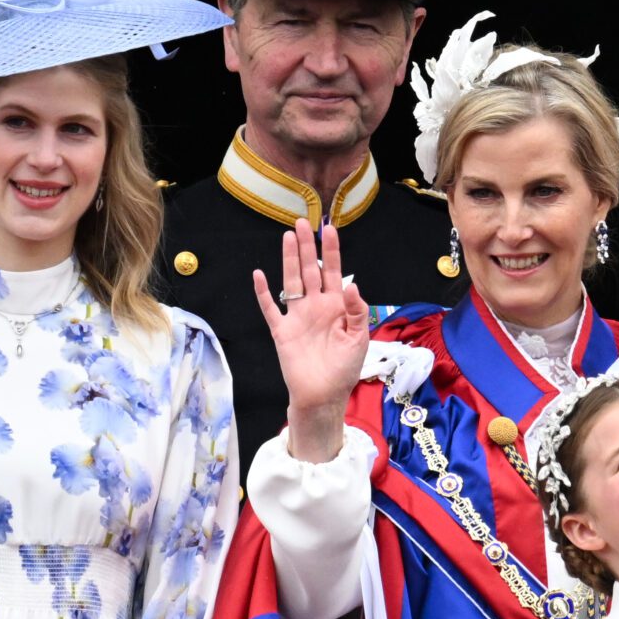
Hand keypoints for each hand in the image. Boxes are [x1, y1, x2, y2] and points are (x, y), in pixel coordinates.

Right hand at [252, 217, 367, 461]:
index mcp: (337, 307)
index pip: (334, 272)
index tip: (330, 229)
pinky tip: (259, 275)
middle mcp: (316, 306)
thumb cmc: (344, 369)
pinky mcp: (281, 331)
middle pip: (310, 269)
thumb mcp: (359, 339)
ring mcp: (297, 317)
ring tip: (287, 237)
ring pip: (292, 281)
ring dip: (288, 260)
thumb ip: (356, 311)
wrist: (323, 396)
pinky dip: (264, 292)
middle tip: (303, 222)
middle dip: (307, 246)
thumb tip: (353, 285)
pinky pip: (270, 308)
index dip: (331, 251)